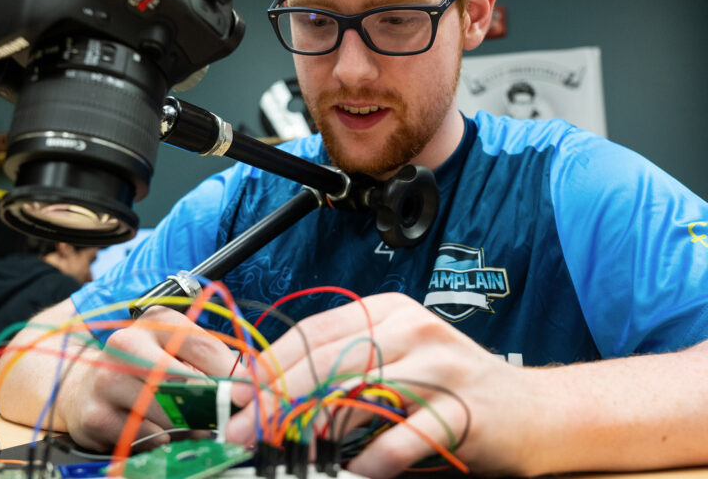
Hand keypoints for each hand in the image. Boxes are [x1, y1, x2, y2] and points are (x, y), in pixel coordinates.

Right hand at [57, 305, 239, 450]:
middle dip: (212, 406)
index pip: (203, 346)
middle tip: (229, 421)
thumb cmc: (142, 366)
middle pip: (184, 381)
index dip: (231, 374)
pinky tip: (164, 435)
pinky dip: (163, 442)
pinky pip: (145, 437)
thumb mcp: (174, 350)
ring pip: (166, 414)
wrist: (84, 386)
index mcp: (156, 321)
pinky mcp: (95, 416)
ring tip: (199, 431)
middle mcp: (127, 344)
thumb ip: (208, 363)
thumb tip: (246, 389)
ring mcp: (107, 380)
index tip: (249, 395)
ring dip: (190, 429)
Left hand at [225, 292, 537, 477]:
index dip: (272, 362)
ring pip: (361, 392)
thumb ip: (344, 366)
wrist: (532, 409)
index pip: (316, 330)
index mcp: (388, 311)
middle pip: (331, 358)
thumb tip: (274, 391)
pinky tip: (354, 473)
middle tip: (247, 429)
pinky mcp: (462, 408)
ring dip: (316, 426)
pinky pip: (404, 436)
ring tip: (287, 451)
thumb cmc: (451, 384)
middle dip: (280, 396)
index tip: (240, 393)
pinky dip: (372, 459)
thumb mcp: (395, 359)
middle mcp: (412, 329)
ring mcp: (439, 365)